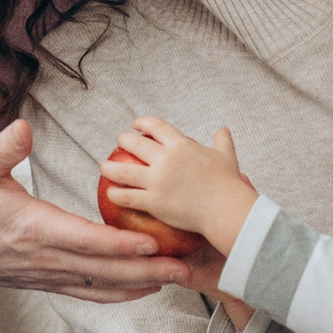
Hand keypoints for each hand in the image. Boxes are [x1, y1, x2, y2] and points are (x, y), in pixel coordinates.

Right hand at [0, 121, 188, 303]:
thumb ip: (5, 150)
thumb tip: (25, 128)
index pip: (84, 241)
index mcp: (33, 229)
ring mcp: (48, 274)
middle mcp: (46, 258)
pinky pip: (89, 293)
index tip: (151, 242)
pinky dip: (119, 294)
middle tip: (183, 266)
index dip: (120, 245)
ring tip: (176, 277)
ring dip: (140, 284)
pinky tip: (143, 289)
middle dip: (147, 269)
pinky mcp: (48, 283)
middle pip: (104, 270)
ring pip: (101, 285)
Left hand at [99, 120, 256, 253]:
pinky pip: (127, 197)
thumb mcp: (227, 157)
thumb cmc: (228, 184)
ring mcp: (157, 180)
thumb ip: (222, 142)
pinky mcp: (153, 202)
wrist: (225, 208)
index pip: (155, 126)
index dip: (142, 123)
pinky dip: (116, 194)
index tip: (135, 125)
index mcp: (180, 145)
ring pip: (123, 171)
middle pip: (134, 144)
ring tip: (104, 167)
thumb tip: (223, 130)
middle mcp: (165, 159)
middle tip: (119, 144)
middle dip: (123, 141)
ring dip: (110, 167)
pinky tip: (110, 194)